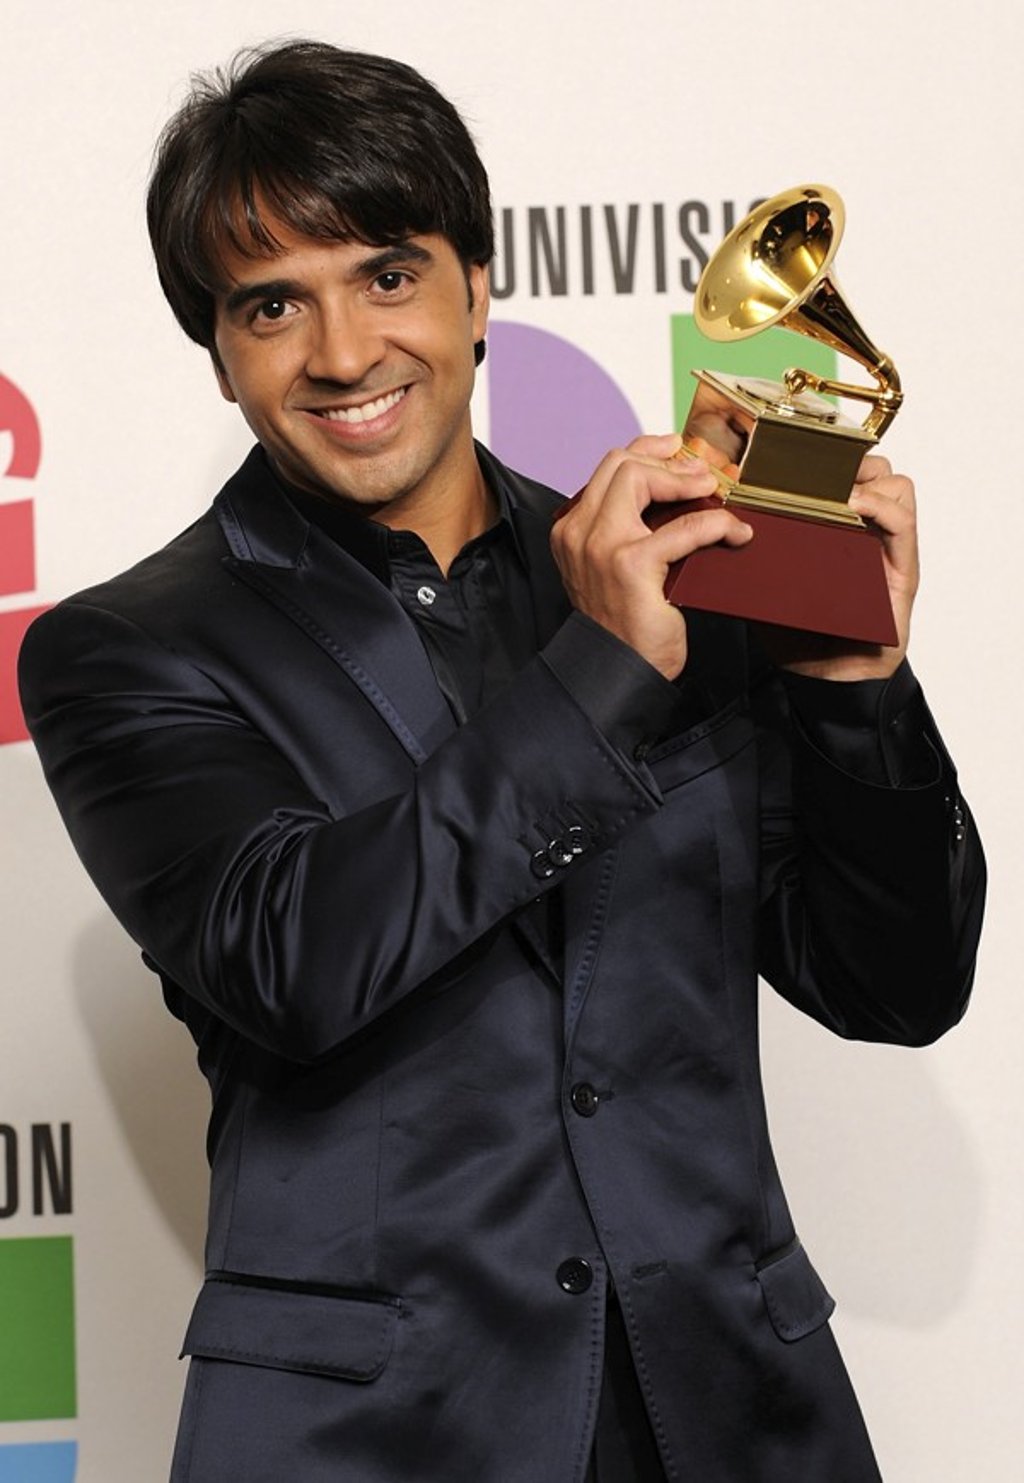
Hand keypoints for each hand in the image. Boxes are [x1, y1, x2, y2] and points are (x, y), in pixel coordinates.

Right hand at [550, 434, 753, 679]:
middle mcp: (579, 532)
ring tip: (714, 494)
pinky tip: (733, 534)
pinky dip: (715, 525)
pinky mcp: (630, 565)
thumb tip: (672, 495)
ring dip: (685, 481)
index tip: (676, 451)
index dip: (647, 450)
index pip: (607, 467)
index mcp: (571, 529)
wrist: (616, 669)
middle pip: (621, 463)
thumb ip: (626, 531)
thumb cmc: (622, 624)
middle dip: (667, 461)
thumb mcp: (612, 567)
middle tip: (701, 475)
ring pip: (640, 479)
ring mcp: (601, 546)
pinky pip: (683, 527)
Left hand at [759, 453, 918, 680]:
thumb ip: (751, 549)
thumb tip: (712, 519)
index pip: (840, 470)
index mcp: (834, 525)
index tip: (782, 446)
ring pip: (894, 485)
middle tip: (808, 462)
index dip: (819, 453)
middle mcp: (865, 531)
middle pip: (871, 467)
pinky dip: (879, 506)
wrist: (822, 680)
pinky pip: (901, 523)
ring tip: (831, 485)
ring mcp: (887, 548)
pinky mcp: (902, 570)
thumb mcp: (765, 578)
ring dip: (864, 477)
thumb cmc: (797, 630)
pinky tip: (852, 506)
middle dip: (843, 457)